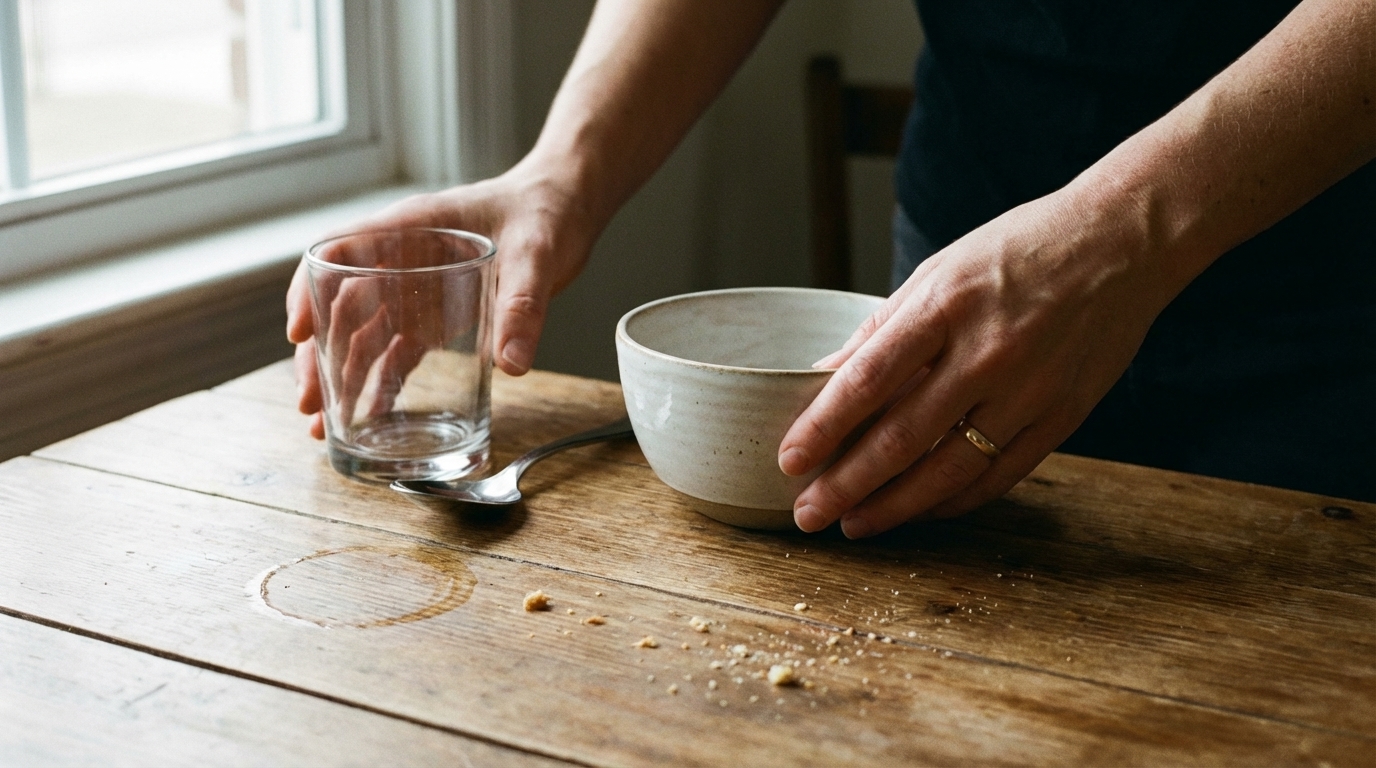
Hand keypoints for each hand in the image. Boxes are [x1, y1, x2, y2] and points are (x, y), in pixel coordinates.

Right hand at [287, 168, 596, 437]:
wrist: (567, 207)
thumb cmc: (544, 212)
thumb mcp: (536, 254)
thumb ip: (523, 305)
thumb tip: (511, 365)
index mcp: (409, 229)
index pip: (338, 254)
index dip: (309, 292)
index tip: (299, 335)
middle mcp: (401, 260)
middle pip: (341, 308)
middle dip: (319, 357)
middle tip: (310, 404)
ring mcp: (416, 291)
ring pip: (363, 336)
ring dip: (343, 378)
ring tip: (327, 425)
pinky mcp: (437, 317)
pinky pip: (399, 352)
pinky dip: (382, 384)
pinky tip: (372, 416)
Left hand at [778, 189, 1174, 537]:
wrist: (1122, 241)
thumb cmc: (1018, 250)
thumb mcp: (939, 271)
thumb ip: (882, 328)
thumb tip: (822, 376)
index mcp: (946, 306)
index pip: (869, 379)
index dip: (824, 426)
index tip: (789, 461)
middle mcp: (987, 352)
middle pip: (903, 437)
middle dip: (847, 483)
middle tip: (808, 513)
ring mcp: (1030, 389)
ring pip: (950, 469)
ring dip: (895, 506)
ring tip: (854, 524)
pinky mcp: (1063, 416)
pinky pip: (999, 475)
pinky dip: (953, 500)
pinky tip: (918, 510)